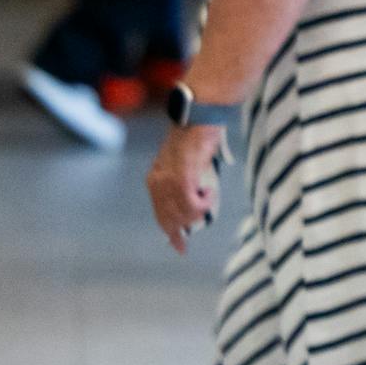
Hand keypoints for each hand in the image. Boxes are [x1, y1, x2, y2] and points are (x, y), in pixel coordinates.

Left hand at [147, 124, 227, 253]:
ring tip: (210, 195)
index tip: (180, 248)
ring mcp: (169, 180)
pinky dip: (204, 203)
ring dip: (200, 210)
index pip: (161, 215)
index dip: (171, 234)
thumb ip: (186, 181)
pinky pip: (192, 203)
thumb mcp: (187, 162)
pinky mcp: (183, 176)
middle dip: (185, 228)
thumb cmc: (198, 136)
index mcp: (155, 179)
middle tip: (200, 223)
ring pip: (183, 214)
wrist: (200, 115)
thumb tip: (195, 200)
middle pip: (170, 219)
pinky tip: (210, 193)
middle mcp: (157, 182)